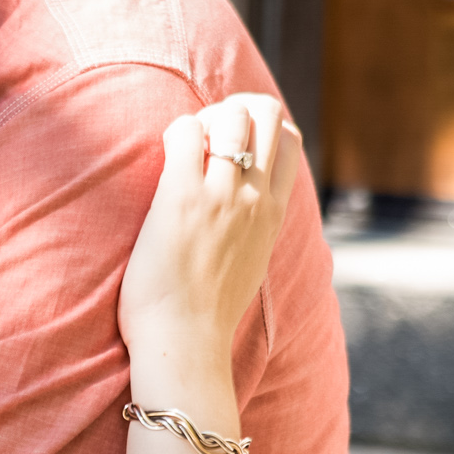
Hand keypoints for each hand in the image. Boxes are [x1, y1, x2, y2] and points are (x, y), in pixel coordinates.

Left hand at [117, 94, 300, 368]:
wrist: (186, 343)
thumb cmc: (205, 316)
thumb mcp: (248, 267)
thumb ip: (252, 234)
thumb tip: (245, 223)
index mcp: (273, 215)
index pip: (289, 141)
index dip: (259, 125)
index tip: (228, 142)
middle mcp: (255, 198)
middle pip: (265, 114)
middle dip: (231, 109)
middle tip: (202, 135)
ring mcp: (222, 195)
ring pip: (230, 116)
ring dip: (203, 118)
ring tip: (182, 147)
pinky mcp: (183, 197)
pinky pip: (185, 132)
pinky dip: (175, 132)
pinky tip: (164, 158)